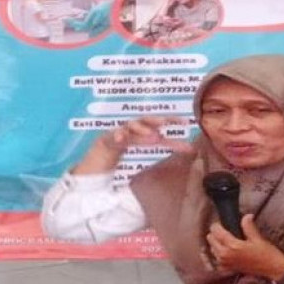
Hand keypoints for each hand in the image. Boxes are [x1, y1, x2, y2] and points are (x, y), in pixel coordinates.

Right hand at [72, 116, 193, 174]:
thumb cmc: (120, 155)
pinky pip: (111, 136)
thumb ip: (164, 151)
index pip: (158, 124)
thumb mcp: (144, 153)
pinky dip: (117, 135)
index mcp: (140, 132)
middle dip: (157, 119)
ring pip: (129, 127)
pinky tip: (121, 138)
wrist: (93, 164)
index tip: (187, 122)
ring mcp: (117, 133)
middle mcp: (129, 129)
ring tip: (153, 136)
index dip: (172, 121)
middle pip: (144, 120)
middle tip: (168, 121)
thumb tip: (190, 152)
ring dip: (141, 129)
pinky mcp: (104, 141)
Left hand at [206, 214, 283, 279]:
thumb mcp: (257, 238)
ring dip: (216, 243)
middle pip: (211, 239)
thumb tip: (246, 216)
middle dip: (215, 233)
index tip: (221, 222)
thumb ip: (248, 226)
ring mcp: (225, 263)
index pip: (216, 231)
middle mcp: (225, 255)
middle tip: (225, 230)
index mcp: (232, 246)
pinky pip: (217, 259)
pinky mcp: (228, 269)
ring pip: (212, 249)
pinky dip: (219, 254)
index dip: (217, 225)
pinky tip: (227, 250)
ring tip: (226, 240)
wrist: (272, 270)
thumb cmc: (266, 254)